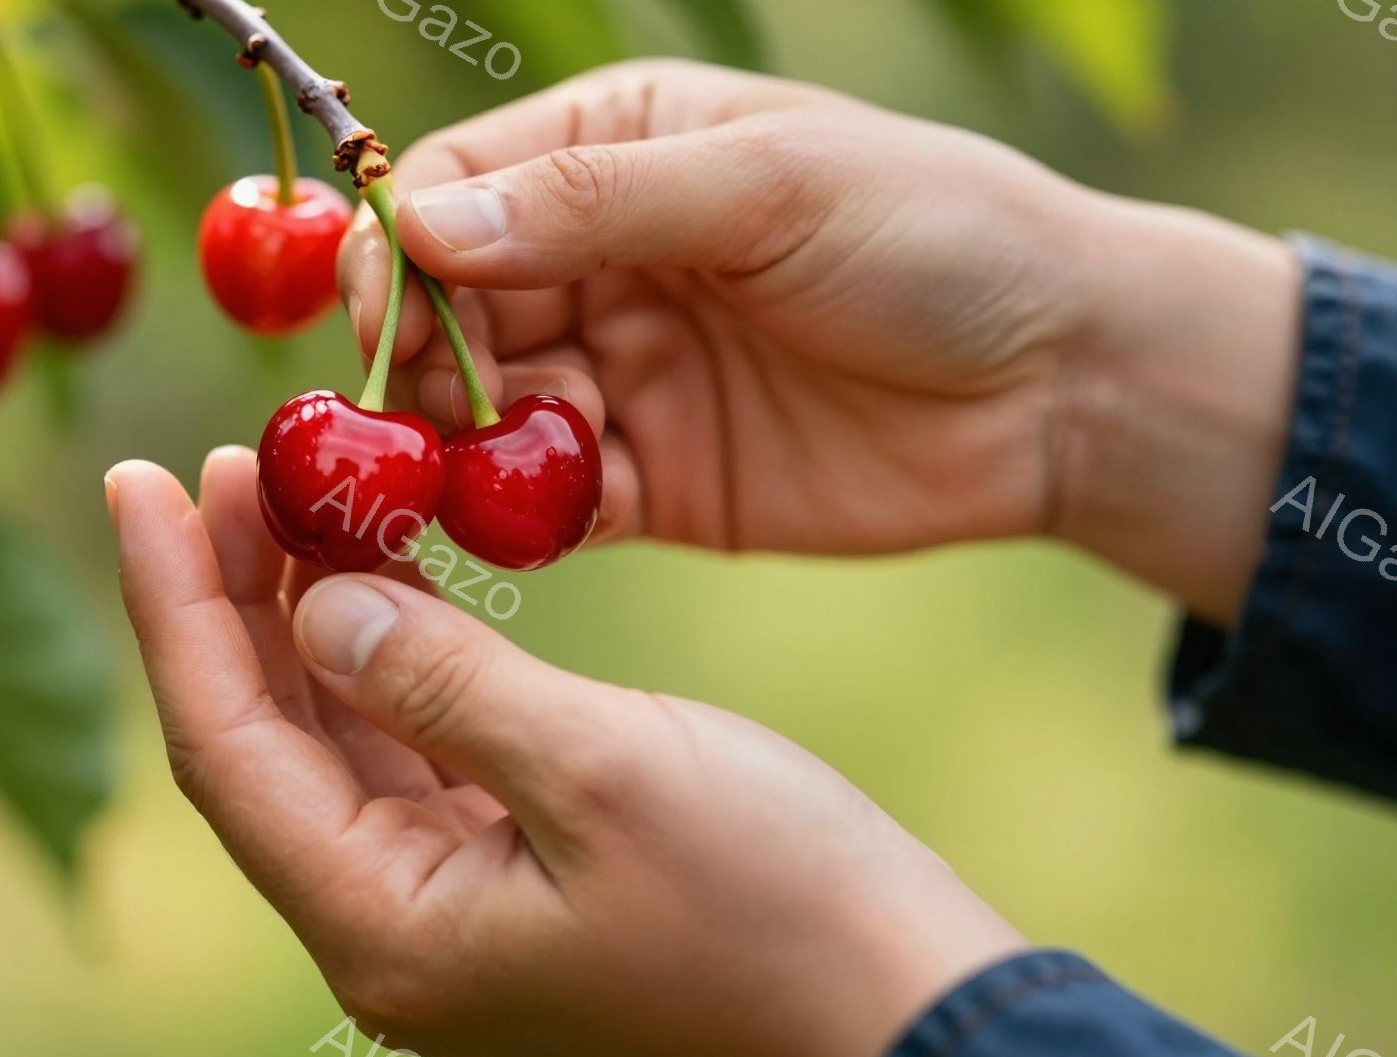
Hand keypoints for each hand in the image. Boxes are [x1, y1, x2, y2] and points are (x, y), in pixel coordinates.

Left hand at [104, 449, 1024, 1056]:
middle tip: (229, 457)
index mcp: (385, 927)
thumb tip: (318, 606)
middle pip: (262, 740)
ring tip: (298, 486)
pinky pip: (408, 746)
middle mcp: (391, 926)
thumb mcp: (602, 770)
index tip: (137, 478)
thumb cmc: (776, 904)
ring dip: (305, 616)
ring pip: (333, 738)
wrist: (901, 1011)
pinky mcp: (507, 873)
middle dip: (230, 598)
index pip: (224, 747)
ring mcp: (448, 904)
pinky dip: (388, 652)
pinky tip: (386, 568)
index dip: (173, 608)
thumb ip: (443, 680)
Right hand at [340, 60, 1300, 623]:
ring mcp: (617, 374)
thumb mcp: (773, 189)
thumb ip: (597, 205)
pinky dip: (520, 517)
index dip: (395, 253)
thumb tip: (422, 227)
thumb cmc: (937, 239)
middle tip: (406, 424)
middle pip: (442, 310)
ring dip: (455, 448)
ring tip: (469, 479)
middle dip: (412, 365)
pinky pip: (545, 503)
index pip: (451, 192)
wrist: (1064, 385)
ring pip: (477, 414)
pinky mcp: (645, 482)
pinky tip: (524, 526)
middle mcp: (596, 259)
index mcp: (616, 150)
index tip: (373, 321)